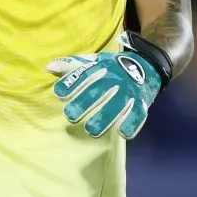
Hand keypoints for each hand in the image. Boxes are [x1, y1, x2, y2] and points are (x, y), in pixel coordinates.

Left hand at [47, 51, 161, 139]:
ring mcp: (128, 90)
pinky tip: (122, 133)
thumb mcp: (94, 63)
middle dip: (85, 103)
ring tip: (91, 131)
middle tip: (71, 116)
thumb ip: (72, 67)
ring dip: (104, 118)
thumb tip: (49, 68)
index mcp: (101, 67)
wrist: (148, 64)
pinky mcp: (141, 102)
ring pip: (117, 105)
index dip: (72, 84)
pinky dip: (131, 123)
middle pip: (99, 90)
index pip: (84, 74)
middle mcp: (115, 78)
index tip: (59, 94)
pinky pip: (137, 113)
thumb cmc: (113, 67)